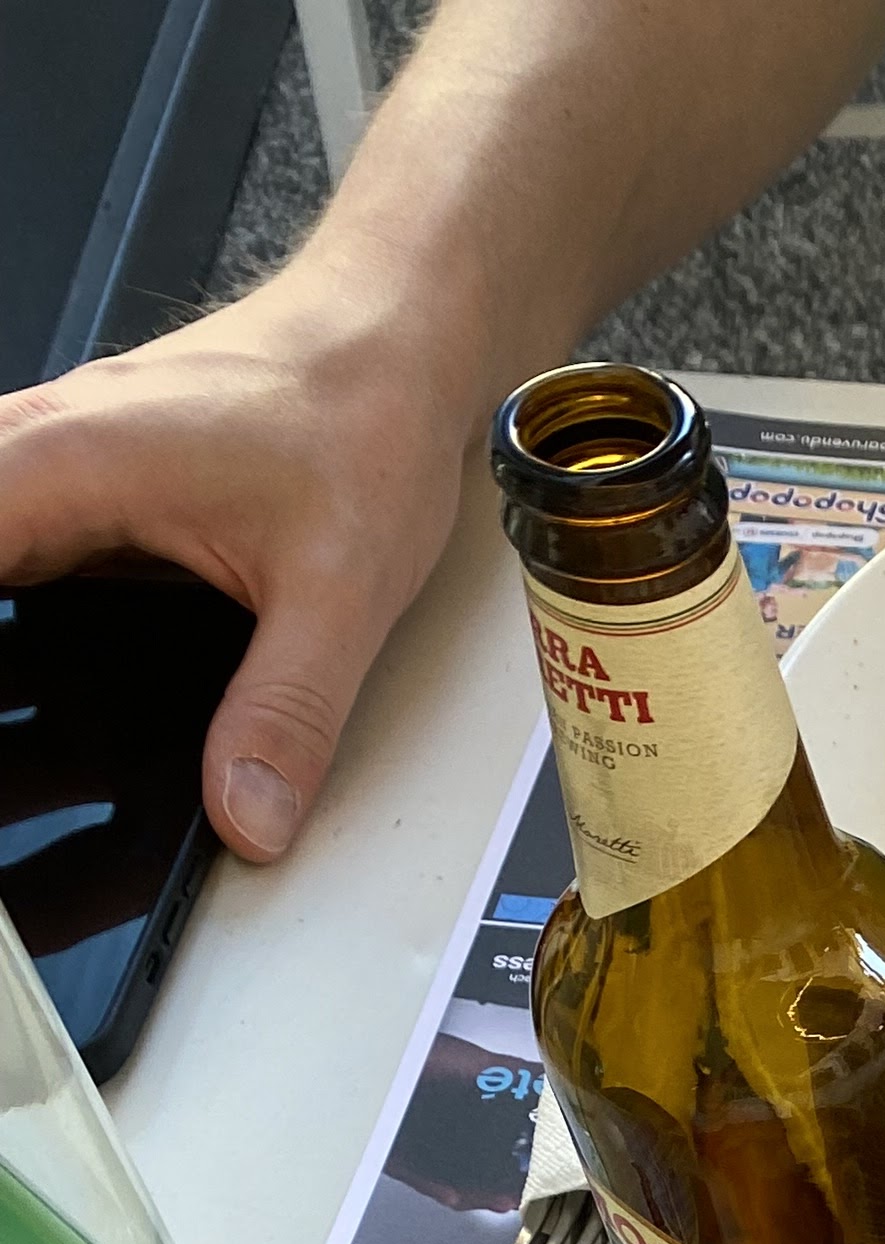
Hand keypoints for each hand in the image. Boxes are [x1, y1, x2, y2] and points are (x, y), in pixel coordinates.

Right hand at [0, 269, 479, 861]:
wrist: (395, 337)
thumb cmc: (363, 416)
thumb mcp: (340, 596)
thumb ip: (285, 715)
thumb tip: (247, 817)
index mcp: (68, 462)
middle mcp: (43, 447)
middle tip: (14, 747)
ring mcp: (62, 457)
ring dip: (2, 629)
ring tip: (21, 729)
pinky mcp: (94, 476)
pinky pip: (22, 541)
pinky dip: (23, 599)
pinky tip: (48, 668)